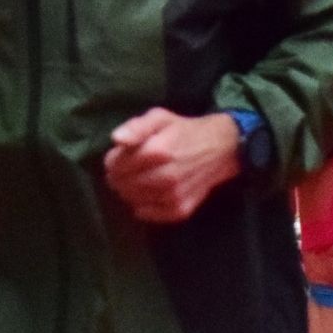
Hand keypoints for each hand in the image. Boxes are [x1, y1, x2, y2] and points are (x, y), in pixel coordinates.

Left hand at [103, 109, 241, 223]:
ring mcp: (174, 195)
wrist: (220, 149)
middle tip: (126, 170)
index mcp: (158, 151)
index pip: (116, 165)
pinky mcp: (181, 209)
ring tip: (137, 180)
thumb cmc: (184, 130)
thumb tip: (116, 140)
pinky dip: (142, 207)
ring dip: (128, 192)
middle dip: (118, 177)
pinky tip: (147, 194)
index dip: (112, 161)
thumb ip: (136, 127)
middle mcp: (166, 176)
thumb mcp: (159, 118)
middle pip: (122, 185)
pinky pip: (149, 214)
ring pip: (133, 200)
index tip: (118, 157)